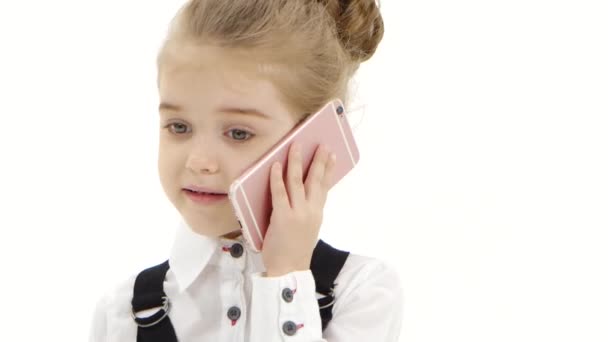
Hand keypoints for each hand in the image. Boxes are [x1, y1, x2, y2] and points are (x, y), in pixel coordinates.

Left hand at [262, 143, 336, 276]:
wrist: (289, 270)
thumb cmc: (295, 251)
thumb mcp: (308, 229)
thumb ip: (307, 213)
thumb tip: (302, 196)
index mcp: (317, 213)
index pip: (325, 186)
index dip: (328, 169)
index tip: (331, 154)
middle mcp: (311, 211)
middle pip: (315, 180)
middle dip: (318, 160)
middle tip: (320, 144)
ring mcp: (298, 213)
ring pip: (297, 181)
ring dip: (296, 162)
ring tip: (295, 146)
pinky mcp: (283, 217)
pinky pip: (279, 192)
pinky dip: (277, 177)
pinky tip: (275, 165)